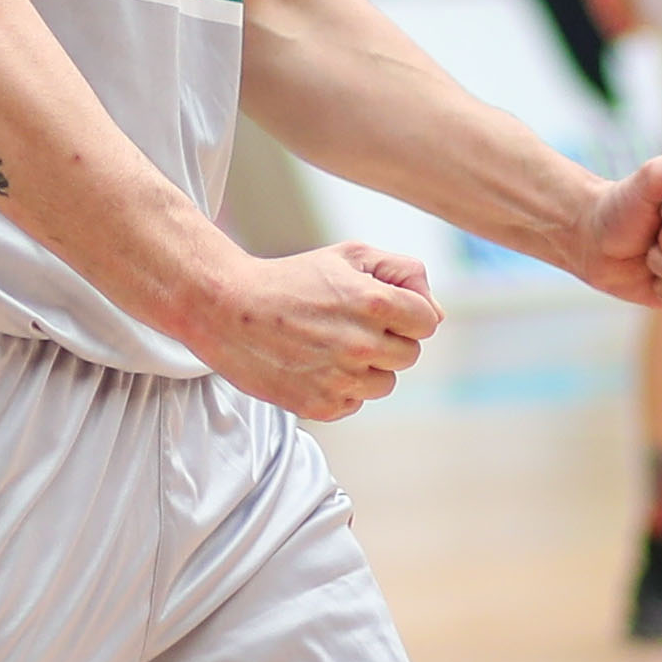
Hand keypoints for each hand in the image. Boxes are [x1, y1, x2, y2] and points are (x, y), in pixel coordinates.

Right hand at [201, 241, 441, 419]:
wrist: (226, 309)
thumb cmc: (292, 279)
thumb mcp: (350, 256)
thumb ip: (404, 274)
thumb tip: (436, 314)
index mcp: (376, 303)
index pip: (427, 322)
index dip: (406, 313)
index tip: (378, 308)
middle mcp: (363, 344)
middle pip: (409, 355)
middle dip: (388, 339)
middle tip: (349, 324)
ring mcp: (342, 379)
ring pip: (385, 383)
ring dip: (367, 367)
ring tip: (330, 345)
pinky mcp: (320, 406)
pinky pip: (354, 403)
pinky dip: (341, 388)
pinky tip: (314, 365)